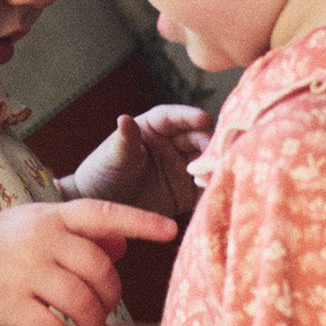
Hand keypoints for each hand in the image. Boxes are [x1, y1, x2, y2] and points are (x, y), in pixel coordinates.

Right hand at [0, 198, 174, 325]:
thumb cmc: (8, 245)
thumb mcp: (43, 228)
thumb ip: (83, 236)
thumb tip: (124, 245)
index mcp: (55, 218)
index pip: (104, 214)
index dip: (139, 222)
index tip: (170, 231)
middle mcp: (42, 241)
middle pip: (99, 270)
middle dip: (112, 296)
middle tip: (106, 312)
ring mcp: (25, 272)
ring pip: (80, 301)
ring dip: (94, 324)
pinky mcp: (10, 305)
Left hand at [70, 106, 210, 218]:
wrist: (102, 209)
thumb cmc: (102, 174)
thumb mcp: (113, 156)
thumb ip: (124, 140)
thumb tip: (124, 118)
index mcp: (153, 128)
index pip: (174, 118)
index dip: (189, 116)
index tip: (204, 118)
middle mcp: (173, 144)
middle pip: (196, 138)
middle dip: (209, 143)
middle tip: (218, 151)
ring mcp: (182, 168)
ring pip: (205, 162)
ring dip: (215, 166)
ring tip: (222, 172)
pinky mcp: (187, 192)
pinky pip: (204, 189)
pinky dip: (213, 189)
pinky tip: (220, 191)